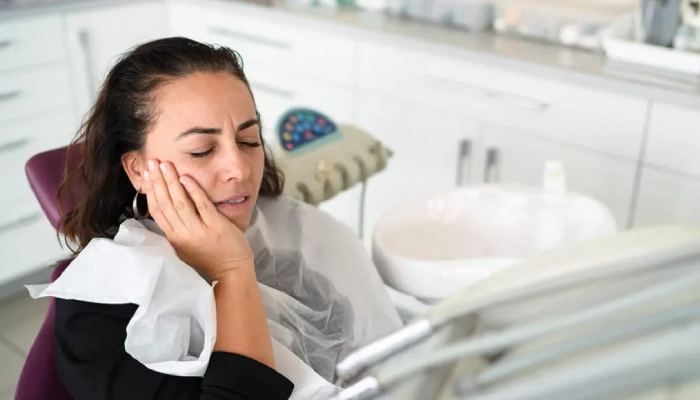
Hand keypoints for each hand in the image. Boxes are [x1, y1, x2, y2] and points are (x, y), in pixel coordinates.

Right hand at [142, 159, 253, 280]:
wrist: (231, 270)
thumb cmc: (209, 256)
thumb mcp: (184, 246)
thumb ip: (175, 228)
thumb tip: (165, 206)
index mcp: (174, 238)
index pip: (156, 211)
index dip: (150, 191)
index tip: (146, 174)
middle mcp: (183, 234)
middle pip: (165, 203)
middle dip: (157, 181)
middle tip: (152, 163)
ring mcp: (199, 230)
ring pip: (180, 202)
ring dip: (171, 181)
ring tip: (165, 165)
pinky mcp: (215, 226)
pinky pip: (202, 205)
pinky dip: (193, 190)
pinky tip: (186, 177)